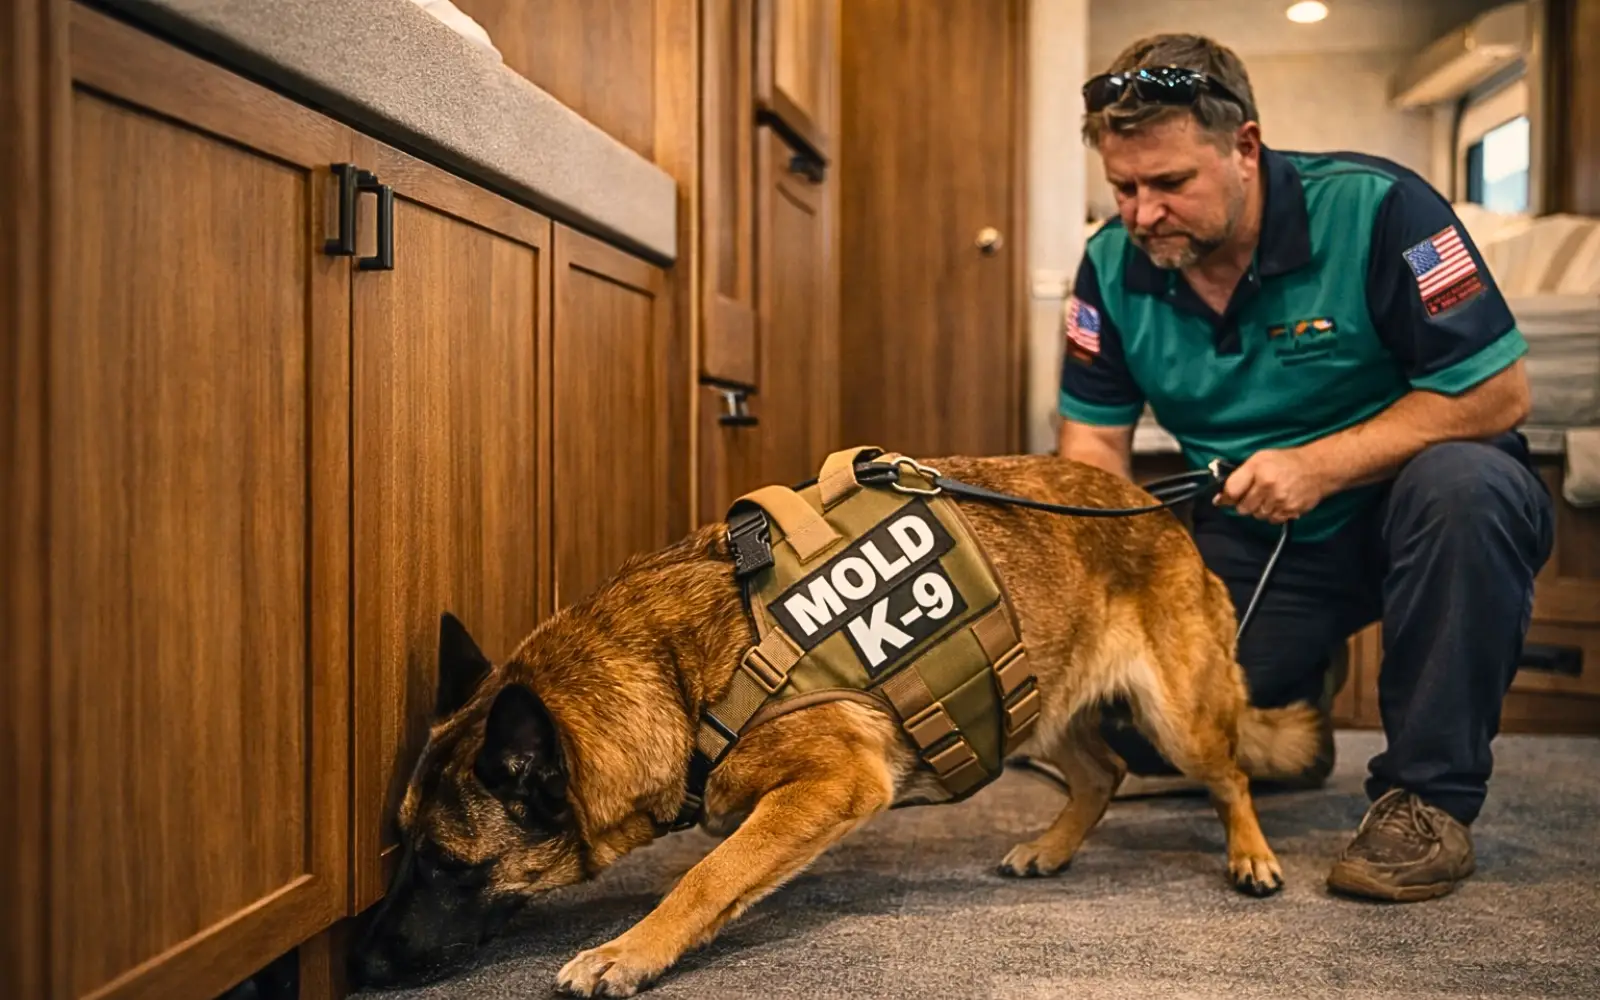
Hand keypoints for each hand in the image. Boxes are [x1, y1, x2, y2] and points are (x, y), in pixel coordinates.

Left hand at [1215, 448, 1331, 523]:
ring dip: (1259, 509)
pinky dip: (1272, 514)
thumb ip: (1239, 475)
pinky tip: (1278, 503)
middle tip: (1253, 495)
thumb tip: (1220, 497)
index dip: (1226, 497)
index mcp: (1258, 470)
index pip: (1232, 491)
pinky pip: (1272, 520)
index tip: (1224, 499)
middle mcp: (1268, 486)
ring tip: (1268, 497)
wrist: (1317, 468)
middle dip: (1244, 503)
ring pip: (1257, 516)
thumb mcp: (1259, 458)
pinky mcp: (1291, 511)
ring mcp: (1280, 501)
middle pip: (1243, 508)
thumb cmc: (1285, 461)